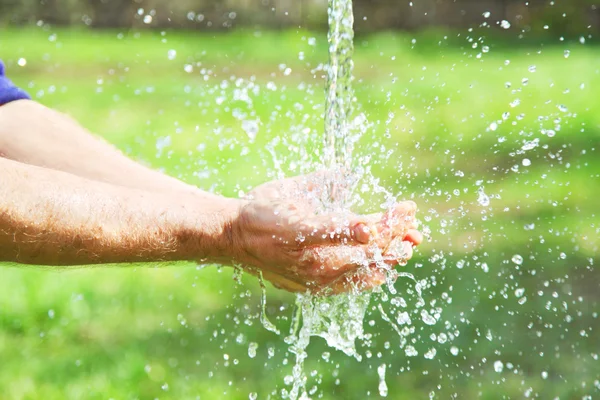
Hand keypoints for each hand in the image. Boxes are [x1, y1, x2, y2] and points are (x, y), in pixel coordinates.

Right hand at [230, 173, 422, 294]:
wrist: (233, 240)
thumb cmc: (260, 209)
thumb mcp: (290, 189)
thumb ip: (323, 181)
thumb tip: (350, 171)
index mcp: (307, 231)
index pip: (358, 228)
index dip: (386, 221)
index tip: (407, 210)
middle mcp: (312, 260)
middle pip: (367, 253)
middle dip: (396, 236)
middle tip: (413, 224)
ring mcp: (313, 278)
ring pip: (363, 272)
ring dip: (389, 257)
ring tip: (408, 245)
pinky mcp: (311, 288)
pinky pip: (349, 286)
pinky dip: (369, 276)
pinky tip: (382, 268)